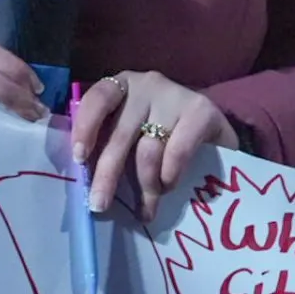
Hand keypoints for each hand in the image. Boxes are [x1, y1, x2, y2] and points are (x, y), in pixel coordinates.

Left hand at [74, 71, 238, 221]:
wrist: (215, 137)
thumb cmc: (163, 140)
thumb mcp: (132, 139)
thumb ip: (110, 149)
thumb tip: (88, 186)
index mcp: (121, 88)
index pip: (97, 99)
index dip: (85, 127)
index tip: (79, 158)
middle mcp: (146, 85)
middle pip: (120, 134)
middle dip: (107, 175)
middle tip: (99, 205)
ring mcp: (175, 95)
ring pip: (148, 150)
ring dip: (145, 186)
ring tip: (145, 209)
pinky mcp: (202, 110)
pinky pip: (176, 152)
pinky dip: (169, 175)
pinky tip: (168, 186)